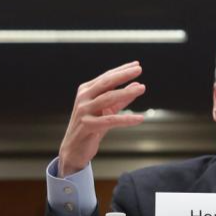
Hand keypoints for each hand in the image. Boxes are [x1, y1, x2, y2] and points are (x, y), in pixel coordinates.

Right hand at [57, 61, 146, 176]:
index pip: (106, 77)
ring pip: (108, 98)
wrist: (74, 150)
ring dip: (126, 92)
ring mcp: (84, 111)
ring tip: (142, 88)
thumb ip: (121, 99)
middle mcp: (83, 98)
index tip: (136, 65)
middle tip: (139, 69)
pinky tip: (139, 118)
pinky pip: (110, 120)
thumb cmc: (91, 128)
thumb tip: (137, 86)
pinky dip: (126, 119)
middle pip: (106, 82)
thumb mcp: (107, 111)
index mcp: (86, 90)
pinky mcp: (87, 126)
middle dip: (123, 75)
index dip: (122, 70)